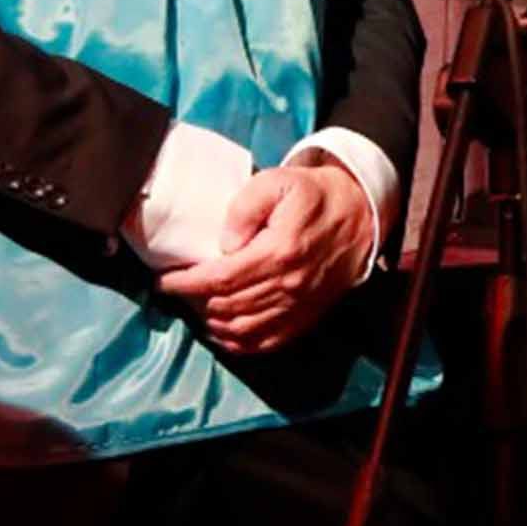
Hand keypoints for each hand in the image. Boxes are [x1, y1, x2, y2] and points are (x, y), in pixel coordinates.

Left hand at [160, 158, 376, 355]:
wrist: (361, 214)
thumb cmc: (314, 195)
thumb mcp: (277, 182)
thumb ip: (244, 207)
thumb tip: (224, 243)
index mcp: (279, 251)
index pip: (220, 278)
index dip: (186, 283)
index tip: (164, 281)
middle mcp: (289, 284)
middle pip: (227, 305)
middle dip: (193, 301)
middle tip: (178, 290)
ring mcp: (300, 304)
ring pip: (244, 328)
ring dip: (213, 322)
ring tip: (196, 308)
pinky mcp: (308, 314)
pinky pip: (269, 341)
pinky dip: (241, 343)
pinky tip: (223, 332)